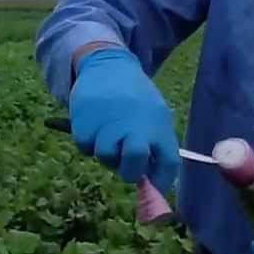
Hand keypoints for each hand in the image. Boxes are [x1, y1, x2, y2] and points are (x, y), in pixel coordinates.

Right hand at [68, 46, 179, 194]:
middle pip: (134, 165)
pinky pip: (86, 147)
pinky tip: (94, 124)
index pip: (167, 164)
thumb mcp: (154, 114)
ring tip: (108, 134)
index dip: (161, 182)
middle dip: (129, 172)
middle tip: (126, 167)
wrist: (108, 65)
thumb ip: (154, 143)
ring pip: (107, 157)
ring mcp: (109, 125)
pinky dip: (88, 142)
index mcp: (159, 125)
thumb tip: (151, 180)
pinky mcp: (86, 123)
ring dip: (107, 153)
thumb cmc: (135, 96)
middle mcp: (136, 126)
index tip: (153, 188)